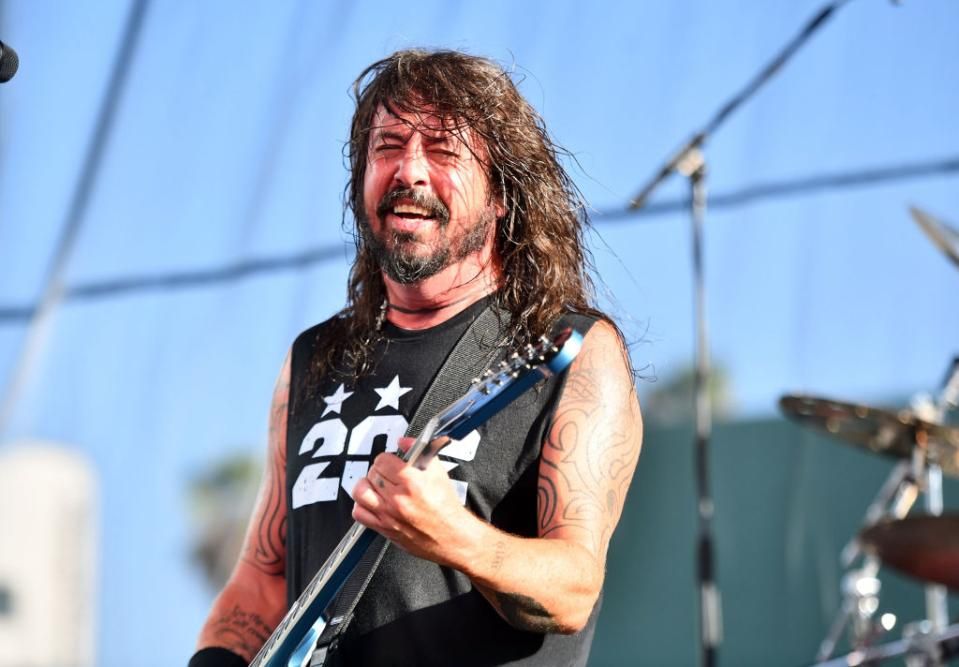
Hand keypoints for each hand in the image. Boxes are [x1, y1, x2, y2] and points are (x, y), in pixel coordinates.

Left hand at [351, 436, 475, 566]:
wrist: (451, 535)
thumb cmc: (446, 507)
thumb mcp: (438, 472)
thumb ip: (419, 452)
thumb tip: (404, 442)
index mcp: (412, 482)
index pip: (382, 460)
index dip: (387, 458)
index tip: (392, 461)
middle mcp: (398, 499)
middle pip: (372, 474)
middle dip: (380, 470)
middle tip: (388, 473)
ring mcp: (388, 515)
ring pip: (360, 491)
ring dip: (367, 485)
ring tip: (377, 486)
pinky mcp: (383, 528)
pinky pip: (359, 513)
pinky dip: (362, 505)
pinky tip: (373, 502)